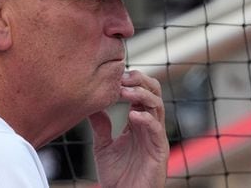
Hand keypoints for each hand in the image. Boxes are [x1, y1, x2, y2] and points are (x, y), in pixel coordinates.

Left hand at [89, 70, 168, 187]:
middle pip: (154, 93)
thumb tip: (91, 106)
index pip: (141, 93)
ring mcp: (156, 137)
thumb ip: (101, 126)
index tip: (115, 75)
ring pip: (157, 106)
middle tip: (123, 77)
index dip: (131, 81)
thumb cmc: (116, 176)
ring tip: (124, 91)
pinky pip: (157, 129)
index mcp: (138, 123)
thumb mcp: (103, 146)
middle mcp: (149, 126)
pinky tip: (133, 115)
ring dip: (141, 95)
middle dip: (141, 81)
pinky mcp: (159, 151)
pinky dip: (146, 119)